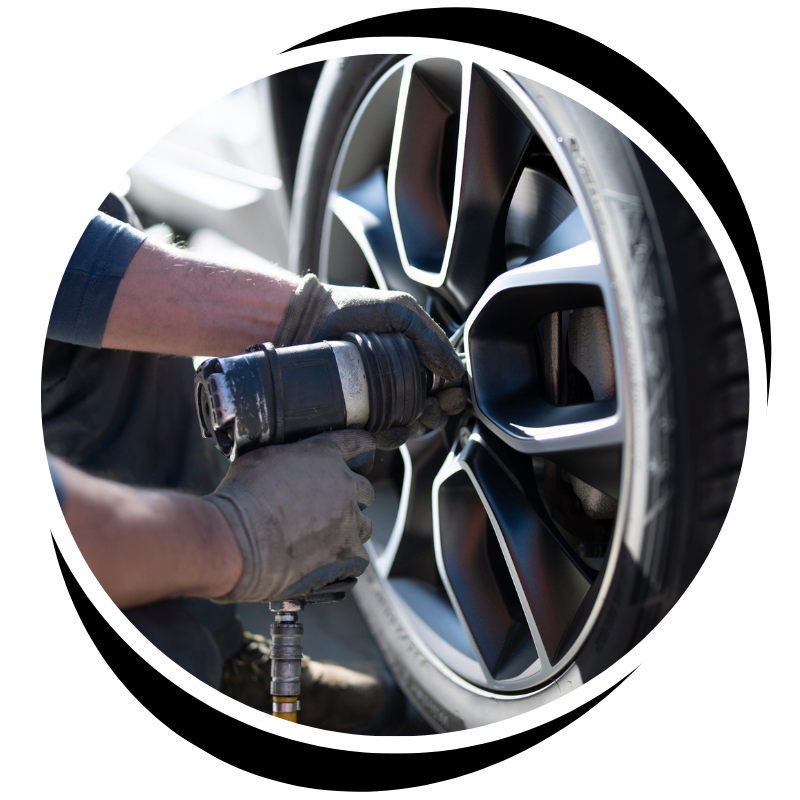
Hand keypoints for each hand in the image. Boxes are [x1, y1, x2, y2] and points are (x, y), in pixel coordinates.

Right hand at [204, 429, 375, 602]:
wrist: (234, 541)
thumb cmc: (240, 499)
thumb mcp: (260, 457)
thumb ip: (288, 455)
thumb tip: (288, 461)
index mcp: (325, 455)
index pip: (359, 444)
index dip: (361, 450)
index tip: (362, 456)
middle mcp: (344, 483)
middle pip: (366, 489)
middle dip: (351, 498)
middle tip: (327, 509)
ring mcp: (348, 519)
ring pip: (364, 525)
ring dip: (348, 530)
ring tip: (322, 540)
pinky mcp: (347, 553)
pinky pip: (357, 557)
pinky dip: (343, 560)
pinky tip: (323, 562)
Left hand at [276, 273, 466, 447]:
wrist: (311, 318)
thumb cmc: (355, 309)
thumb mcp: (400, 312)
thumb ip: (430, 337)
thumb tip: (457, 371)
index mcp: (415, 361)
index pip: (443, 386)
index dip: (453, 395)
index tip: (454, 395)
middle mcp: (399, 385)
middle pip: (430, 412)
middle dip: (439, 414)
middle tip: (435, 406)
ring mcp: (377, 403)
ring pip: (409, 428)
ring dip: (420, 427)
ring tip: (418, 415)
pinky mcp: (356, 417)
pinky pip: (380, 437)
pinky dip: (392, 438)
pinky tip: (395, 430)